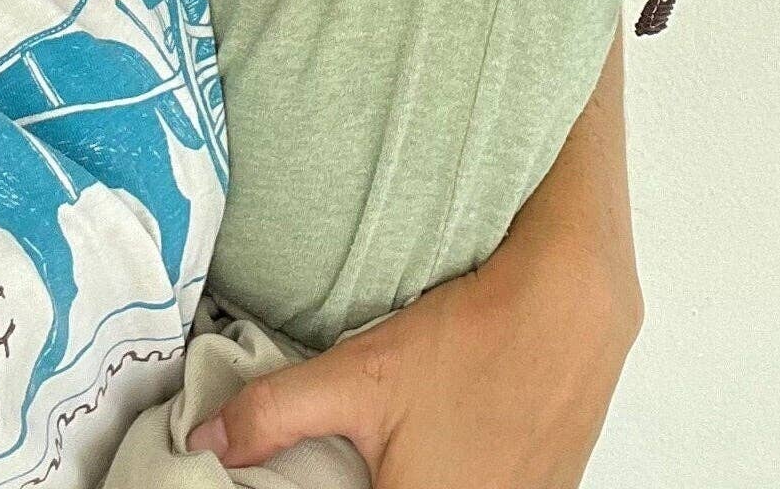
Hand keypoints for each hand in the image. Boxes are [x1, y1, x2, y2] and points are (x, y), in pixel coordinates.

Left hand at [189, 239, 641, 488]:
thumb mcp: (363, 372)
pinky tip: (449, 439)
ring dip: (411, 475)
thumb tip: (208, 437)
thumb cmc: (473, 341)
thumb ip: (276, 413)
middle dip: (358, 483)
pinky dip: (457, 474)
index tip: (307, 476)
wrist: (572, 307)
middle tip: (354, 457)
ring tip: (400, 448)